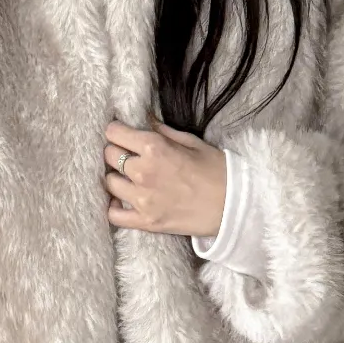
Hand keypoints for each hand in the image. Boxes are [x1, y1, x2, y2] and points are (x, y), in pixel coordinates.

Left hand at [104, 120, 226, 237]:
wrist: (233, 206)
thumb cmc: (217, 171)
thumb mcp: (191, 142)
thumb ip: (162, 131)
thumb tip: (145, 120)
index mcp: (154, 147)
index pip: (114, 133)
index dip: (116, 131)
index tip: (121, 134)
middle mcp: (143, 172)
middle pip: (109, 156)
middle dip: (116, 152)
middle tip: (127, 156)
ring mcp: (142, 199)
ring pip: (109, 183)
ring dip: (116, 178)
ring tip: (127, 178)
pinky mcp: (146, 222)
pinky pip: (114, 215)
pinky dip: (114, 207)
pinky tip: (122, 201)